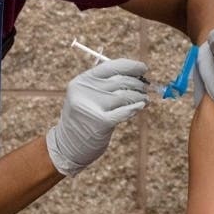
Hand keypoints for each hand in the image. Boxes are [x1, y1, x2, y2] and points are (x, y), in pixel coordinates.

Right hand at [46, 58, 148, 175]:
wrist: (67, 146)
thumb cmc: (83, 119)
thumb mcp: (86, 97)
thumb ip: (105, 85)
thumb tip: (136, 76)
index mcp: (82, 81)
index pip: (111, 67)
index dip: (130, 66)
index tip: (143, 68)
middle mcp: (85, 91)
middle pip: (120, 81)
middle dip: (138, 83)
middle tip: (146, 88)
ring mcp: (93, 106)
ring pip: (125, 96)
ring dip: (139, 96)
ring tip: (145, 99)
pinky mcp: (101, 123)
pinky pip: (125, 111)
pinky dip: (135, 108)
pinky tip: (141, 106)